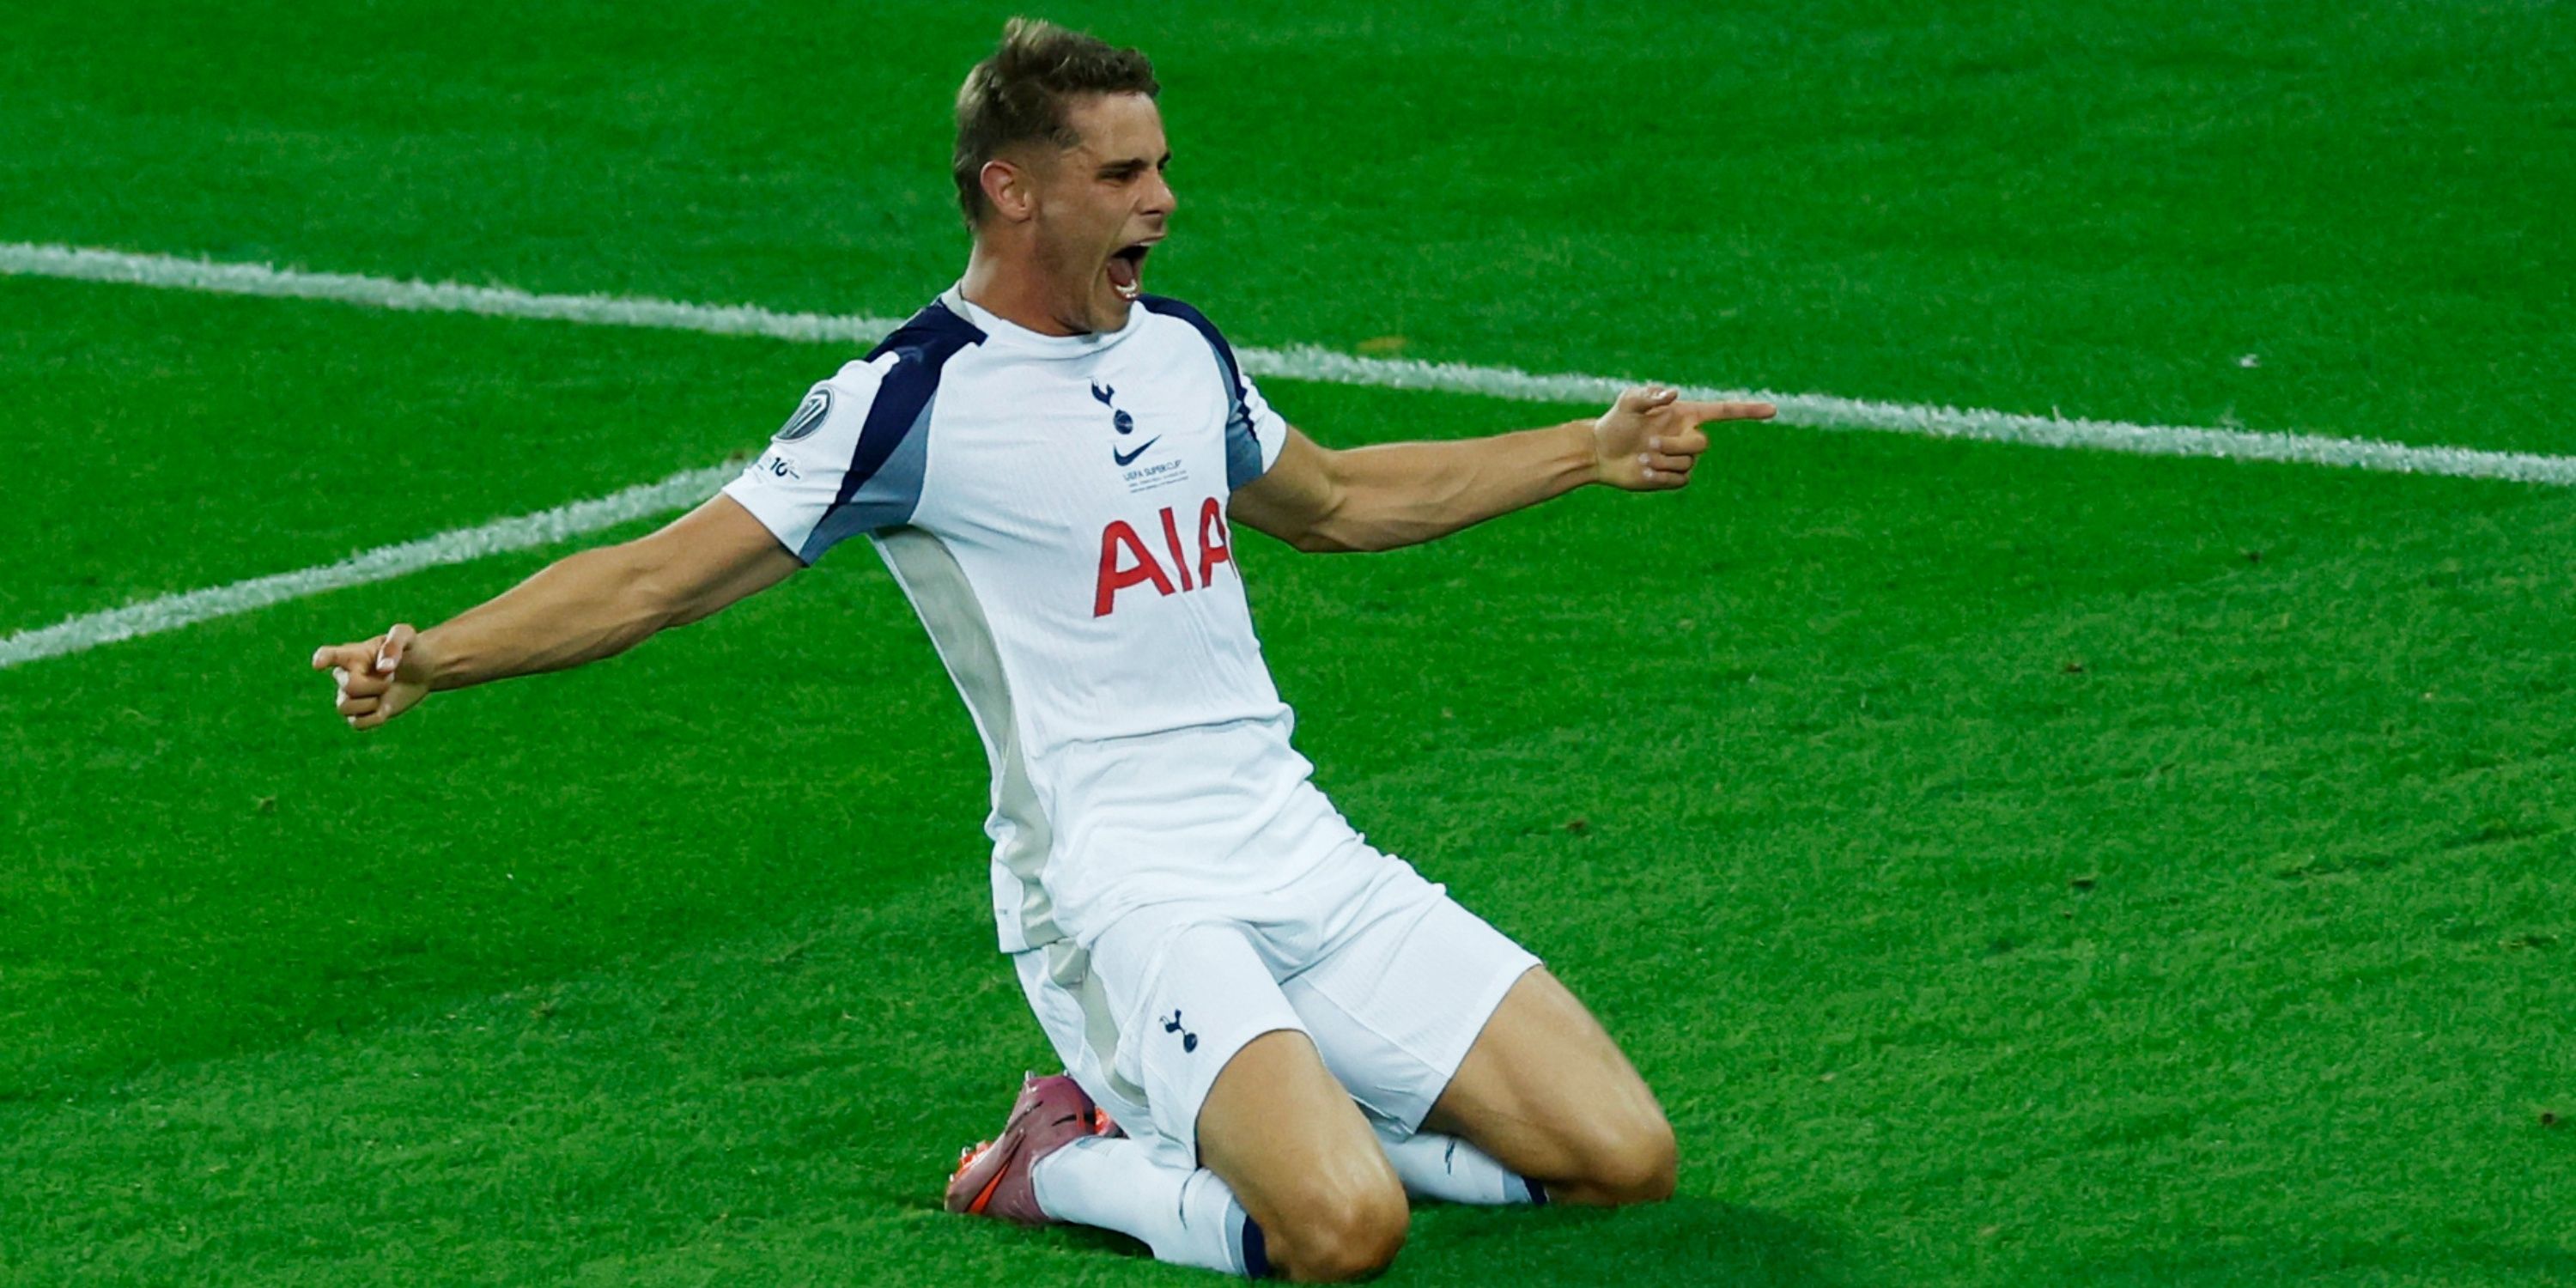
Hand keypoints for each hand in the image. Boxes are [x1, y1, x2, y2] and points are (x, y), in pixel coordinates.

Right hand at [310, 623, 433, 730]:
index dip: (322, 659)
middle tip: (392, 676)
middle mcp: (346, 675)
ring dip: (372, 702)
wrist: (422, 671)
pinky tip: (385, 707)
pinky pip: (357, 724)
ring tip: (385, 691)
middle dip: (376, 685)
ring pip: (344, 708)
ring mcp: (351, 696)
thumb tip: (383, 668)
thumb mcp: (407, 637)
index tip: (318, 663)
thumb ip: (394, 644)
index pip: (330, 655)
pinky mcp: (360, 714)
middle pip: (348, 687)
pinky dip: (375, 718)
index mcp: (353, 654)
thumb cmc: (410, 649)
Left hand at [1590, 386, 1775, 490]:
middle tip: (1647, 446)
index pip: (1725, 412)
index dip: (1749, 411)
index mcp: (1686, 415)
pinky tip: (1643, 471)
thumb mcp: (1628, 403)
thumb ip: (1648, 395)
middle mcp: (1688, 435)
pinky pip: (1680, 480)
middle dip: (1674, 447)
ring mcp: (1683, 458)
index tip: (1773, 410)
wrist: (1601, 452)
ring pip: (1688, 464)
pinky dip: (1661, 477)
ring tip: (1641, 458)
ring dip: (1662, 462)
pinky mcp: (1674, 477)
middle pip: (1702, 445)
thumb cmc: (1614, 423)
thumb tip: (1674, 393)